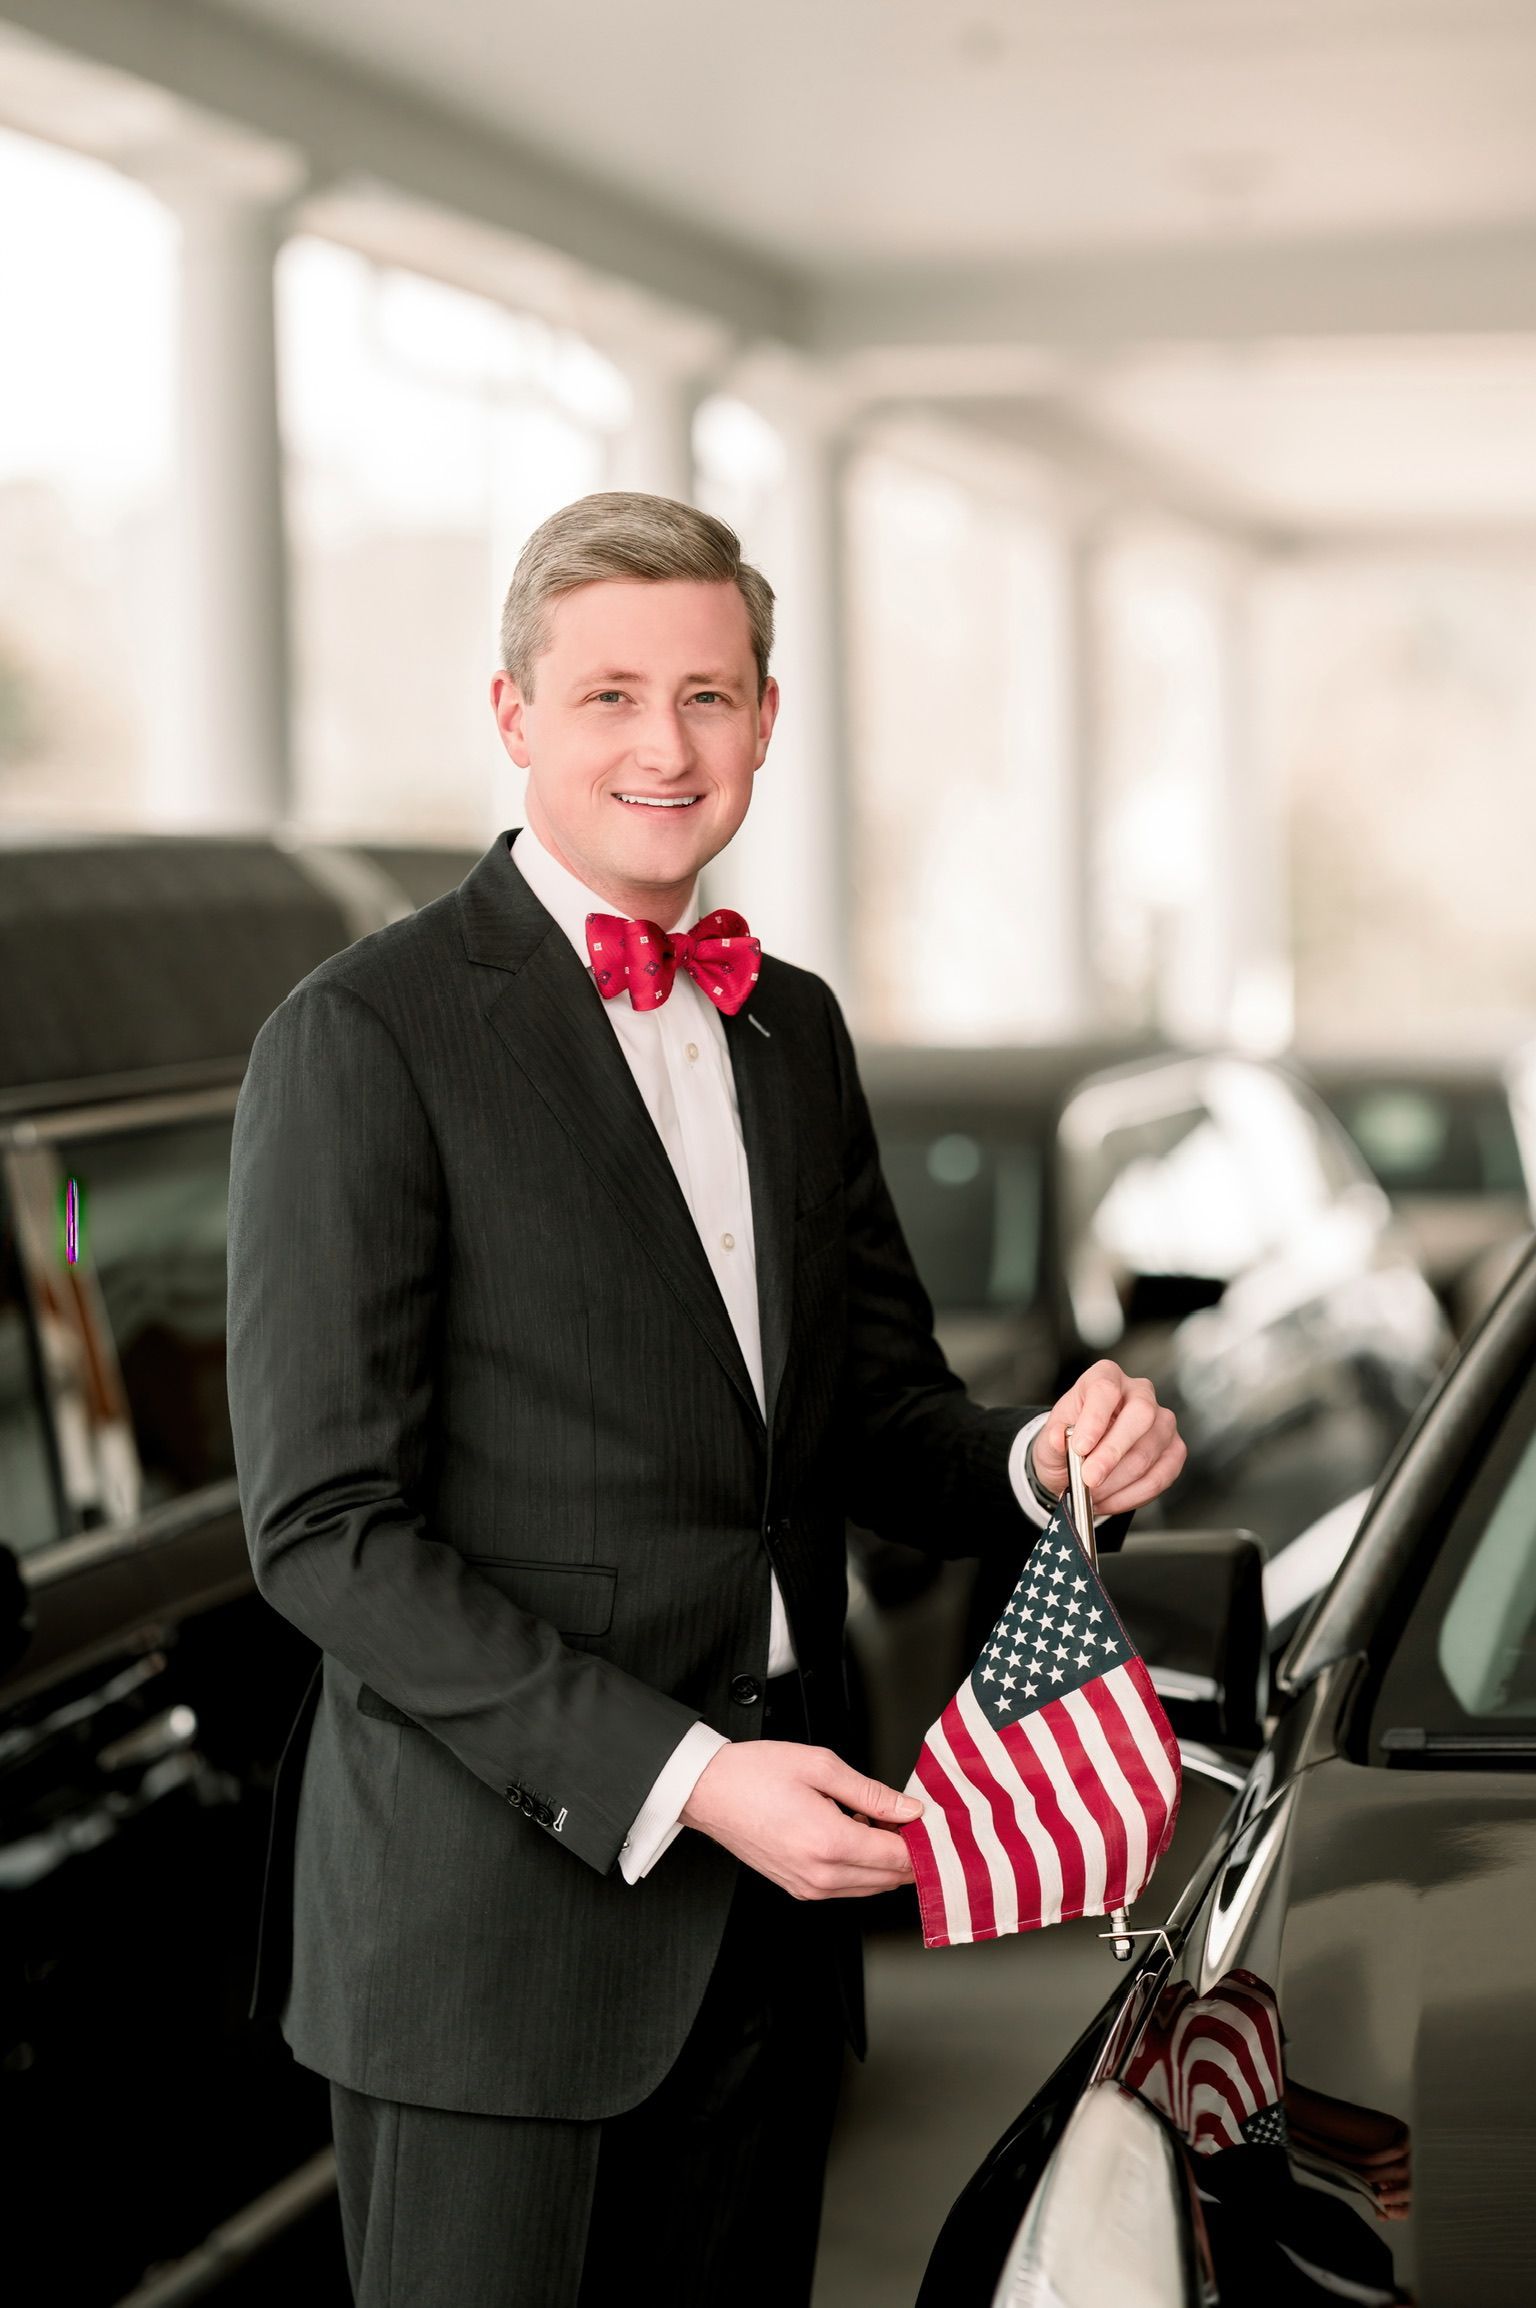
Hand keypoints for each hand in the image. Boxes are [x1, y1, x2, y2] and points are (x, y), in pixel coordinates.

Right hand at [680, 1739, 921, 1899]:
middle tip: (917, 1821)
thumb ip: (871, 1792)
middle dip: (911, 1853)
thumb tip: (908, 1809)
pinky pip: (847, 1887)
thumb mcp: (821, 1766)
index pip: (898, 1857)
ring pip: (871, 1887)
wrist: (709, 1792)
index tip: (936, 1824)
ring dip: (887, 1861)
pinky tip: (858, 1834)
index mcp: (829, 1843)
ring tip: (885, 1822)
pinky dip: (863, 1867)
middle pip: (890, 1879)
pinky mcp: (799, 1889)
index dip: (924, 1842)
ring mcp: (808, 1887)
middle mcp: (821, 1875)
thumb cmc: (754, 1774)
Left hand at [1030, 1359, 1186, 1516]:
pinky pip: (1161, 1476)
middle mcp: (1139, 1392)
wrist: (1079, 1459)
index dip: (1094, 1419)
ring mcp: (1162, 1421)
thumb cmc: (1067, 1440)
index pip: (1106, 1389)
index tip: (1080, 1447)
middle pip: (1141, 1414)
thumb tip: (1057, 1439)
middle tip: (1089, 1479)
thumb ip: (1053, 1439)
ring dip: (1117, 1481)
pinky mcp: (1174, 1449)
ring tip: (1092, 1494)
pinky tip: (1111, 1499)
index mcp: (1106, 1376)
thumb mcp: (1050, 1438)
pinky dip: (1132, 1494)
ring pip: (1149, 1451)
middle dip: (1113, 1453)